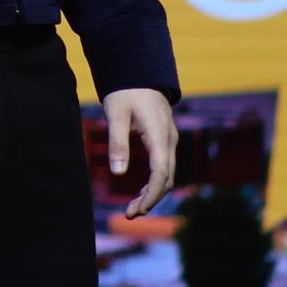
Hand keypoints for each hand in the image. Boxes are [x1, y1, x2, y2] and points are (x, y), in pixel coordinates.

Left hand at [104, 87, 177, 215]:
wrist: (139, 71)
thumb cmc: (125, 91)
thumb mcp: (116, 113)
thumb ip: (117, 142)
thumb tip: (119, 173)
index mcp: (159, 134)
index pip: (160, 172)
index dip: (151, 194)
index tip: (139, 210)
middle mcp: (169, 140)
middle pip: (167, 178)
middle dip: (150, 199)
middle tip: (129, 214)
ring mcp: (169, 141)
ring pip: (167, 175)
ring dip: (152, 193)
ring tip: (133, 209)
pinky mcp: (165, 141)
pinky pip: (164, 167)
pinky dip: (154, 183)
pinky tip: (140, 193)